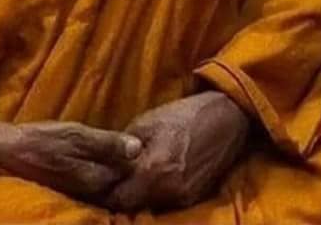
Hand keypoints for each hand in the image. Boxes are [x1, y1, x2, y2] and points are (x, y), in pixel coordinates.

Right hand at [0, 119, 142, 200]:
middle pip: (120, 183)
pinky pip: (95, 183)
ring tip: (125, 151)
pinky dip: (103, 172)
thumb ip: (107, 143)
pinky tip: (104, 159)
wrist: (6, 151)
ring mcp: (80, 193)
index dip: (139, 160)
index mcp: (95, 180)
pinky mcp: (71, 189)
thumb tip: (138, 149)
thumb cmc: (41, 140)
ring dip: (118, 169)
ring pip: (108, 184)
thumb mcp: (76, 135)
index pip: (129, 176)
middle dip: (131, 168)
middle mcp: (91, 193)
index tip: (150, 145)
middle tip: (143, 147)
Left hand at [101, 92, 249, 211]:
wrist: (226, 119)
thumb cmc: (183, 115)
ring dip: (137, 193)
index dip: (104, 190)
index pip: (118, 197)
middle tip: (111, 177)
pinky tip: (152, 176)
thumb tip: (105, 163)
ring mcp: (183, 198)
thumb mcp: (146, 123)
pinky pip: (165, 202)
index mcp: (153, 171)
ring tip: (131, 174)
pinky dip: (155, 192)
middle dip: (119, 193)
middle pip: (132, 205)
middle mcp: (168, 191)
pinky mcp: (193, 198)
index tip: (95, 179)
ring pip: (148, 205)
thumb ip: (123, 148)